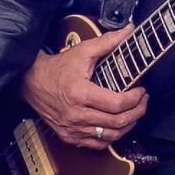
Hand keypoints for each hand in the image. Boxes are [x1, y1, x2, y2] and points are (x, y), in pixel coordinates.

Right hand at [17, 28, 148, 149]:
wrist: (31, 81)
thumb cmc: (56, 68)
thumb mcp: (82, 51)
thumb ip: (107, 42)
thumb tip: (129, 30)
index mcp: (80, 93)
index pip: (116, 104)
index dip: (135, 99)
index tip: (141, 90)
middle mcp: (76, 114)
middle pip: (117, 122)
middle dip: (137, 112)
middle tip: (143, 102)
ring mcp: (72, 128)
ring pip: (110, 136)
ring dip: (127, 126)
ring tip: (134, 114)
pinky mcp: (69, 136)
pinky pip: (97, 144)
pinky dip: (111, 137)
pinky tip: (116, 126)